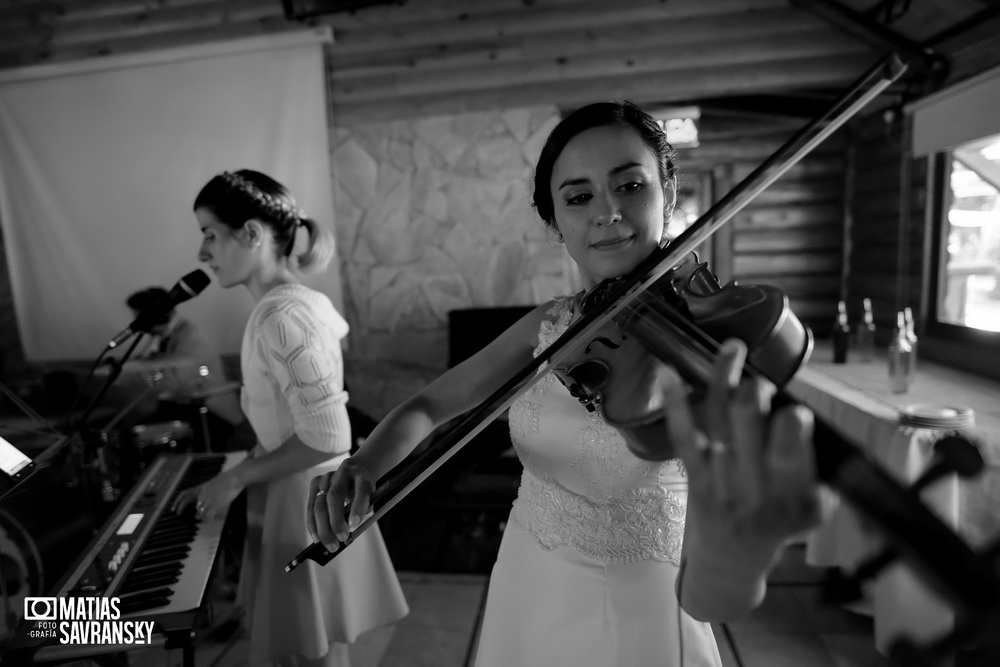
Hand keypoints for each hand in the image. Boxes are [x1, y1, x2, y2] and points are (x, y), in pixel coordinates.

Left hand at [172, 470, 243, 520]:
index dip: (178, 502)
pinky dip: (209, 520)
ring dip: (205, 517)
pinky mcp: (215, 504)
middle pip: (197, 507)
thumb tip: (209, 498)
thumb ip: (210, 492)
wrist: (236, 477)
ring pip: (202, 512)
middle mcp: (203, 494)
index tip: (174, 509)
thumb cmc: (230, 479)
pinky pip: (208, 516)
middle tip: (197, 518)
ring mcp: (208, 499)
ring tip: (209, 519)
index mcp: (202, 487)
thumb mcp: (216, 484)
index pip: (185, 494)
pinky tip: (213, 520)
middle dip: (197, 514)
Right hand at [307, 459, 375, 551]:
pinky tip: (317, 538)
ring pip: (319, 504)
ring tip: (331, 545)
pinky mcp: (315, 482)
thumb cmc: (362, 489)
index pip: (361, 490)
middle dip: (336, 522)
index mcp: (362, 476)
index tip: (354, 525)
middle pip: (334, 497)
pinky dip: (313, 525)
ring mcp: (327, 477)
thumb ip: (363, 510)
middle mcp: (343, 473)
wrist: (354, 471)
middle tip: (341, 539)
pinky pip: (311, 507)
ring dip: (323, 528)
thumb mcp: (370, 497)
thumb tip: (349, 530)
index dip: (357, 508)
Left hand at [663, 338, 822, 558]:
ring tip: (732, 347)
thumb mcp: (812, 507)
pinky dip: (676, 404)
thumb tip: (806, 409)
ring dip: (724, 378)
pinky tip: (669, 374)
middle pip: (747, 427)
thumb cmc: (779, 524)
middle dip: (753, 396)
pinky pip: (684, 435)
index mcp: (792, 495)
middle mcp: (753, 487)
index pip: (790, 457)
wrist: (732, 562)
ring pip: (720, 420)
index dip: (790, 431)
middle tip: (761, 385)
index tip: (794, 412)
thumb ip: (816, 467)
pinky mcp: (694, 476)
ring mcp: (720, 480)